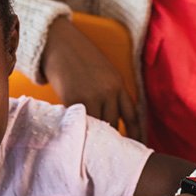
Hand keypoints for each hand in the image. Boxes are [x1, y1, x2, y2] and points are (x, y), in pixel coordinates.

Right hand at [42, 16, 140, 139]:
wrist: (58, 42)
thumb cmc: (79, 56)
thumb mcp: (103, 71)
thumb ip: (110, 91)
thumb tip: (111, 117)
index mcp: (118, 83)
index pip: (132, 115)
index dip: (135, 133)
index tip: (137, 146)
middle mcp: (108, 91)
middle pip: (114, 124)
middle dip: (113, 139)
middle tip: (111, 153)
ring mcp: (91, 95)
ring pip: (98, 126)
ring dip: (95, 137)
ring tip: (92, 148)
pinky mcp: (73, 98)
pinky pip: (80, 121)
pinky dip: (79, 129)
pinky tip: (77, 136)